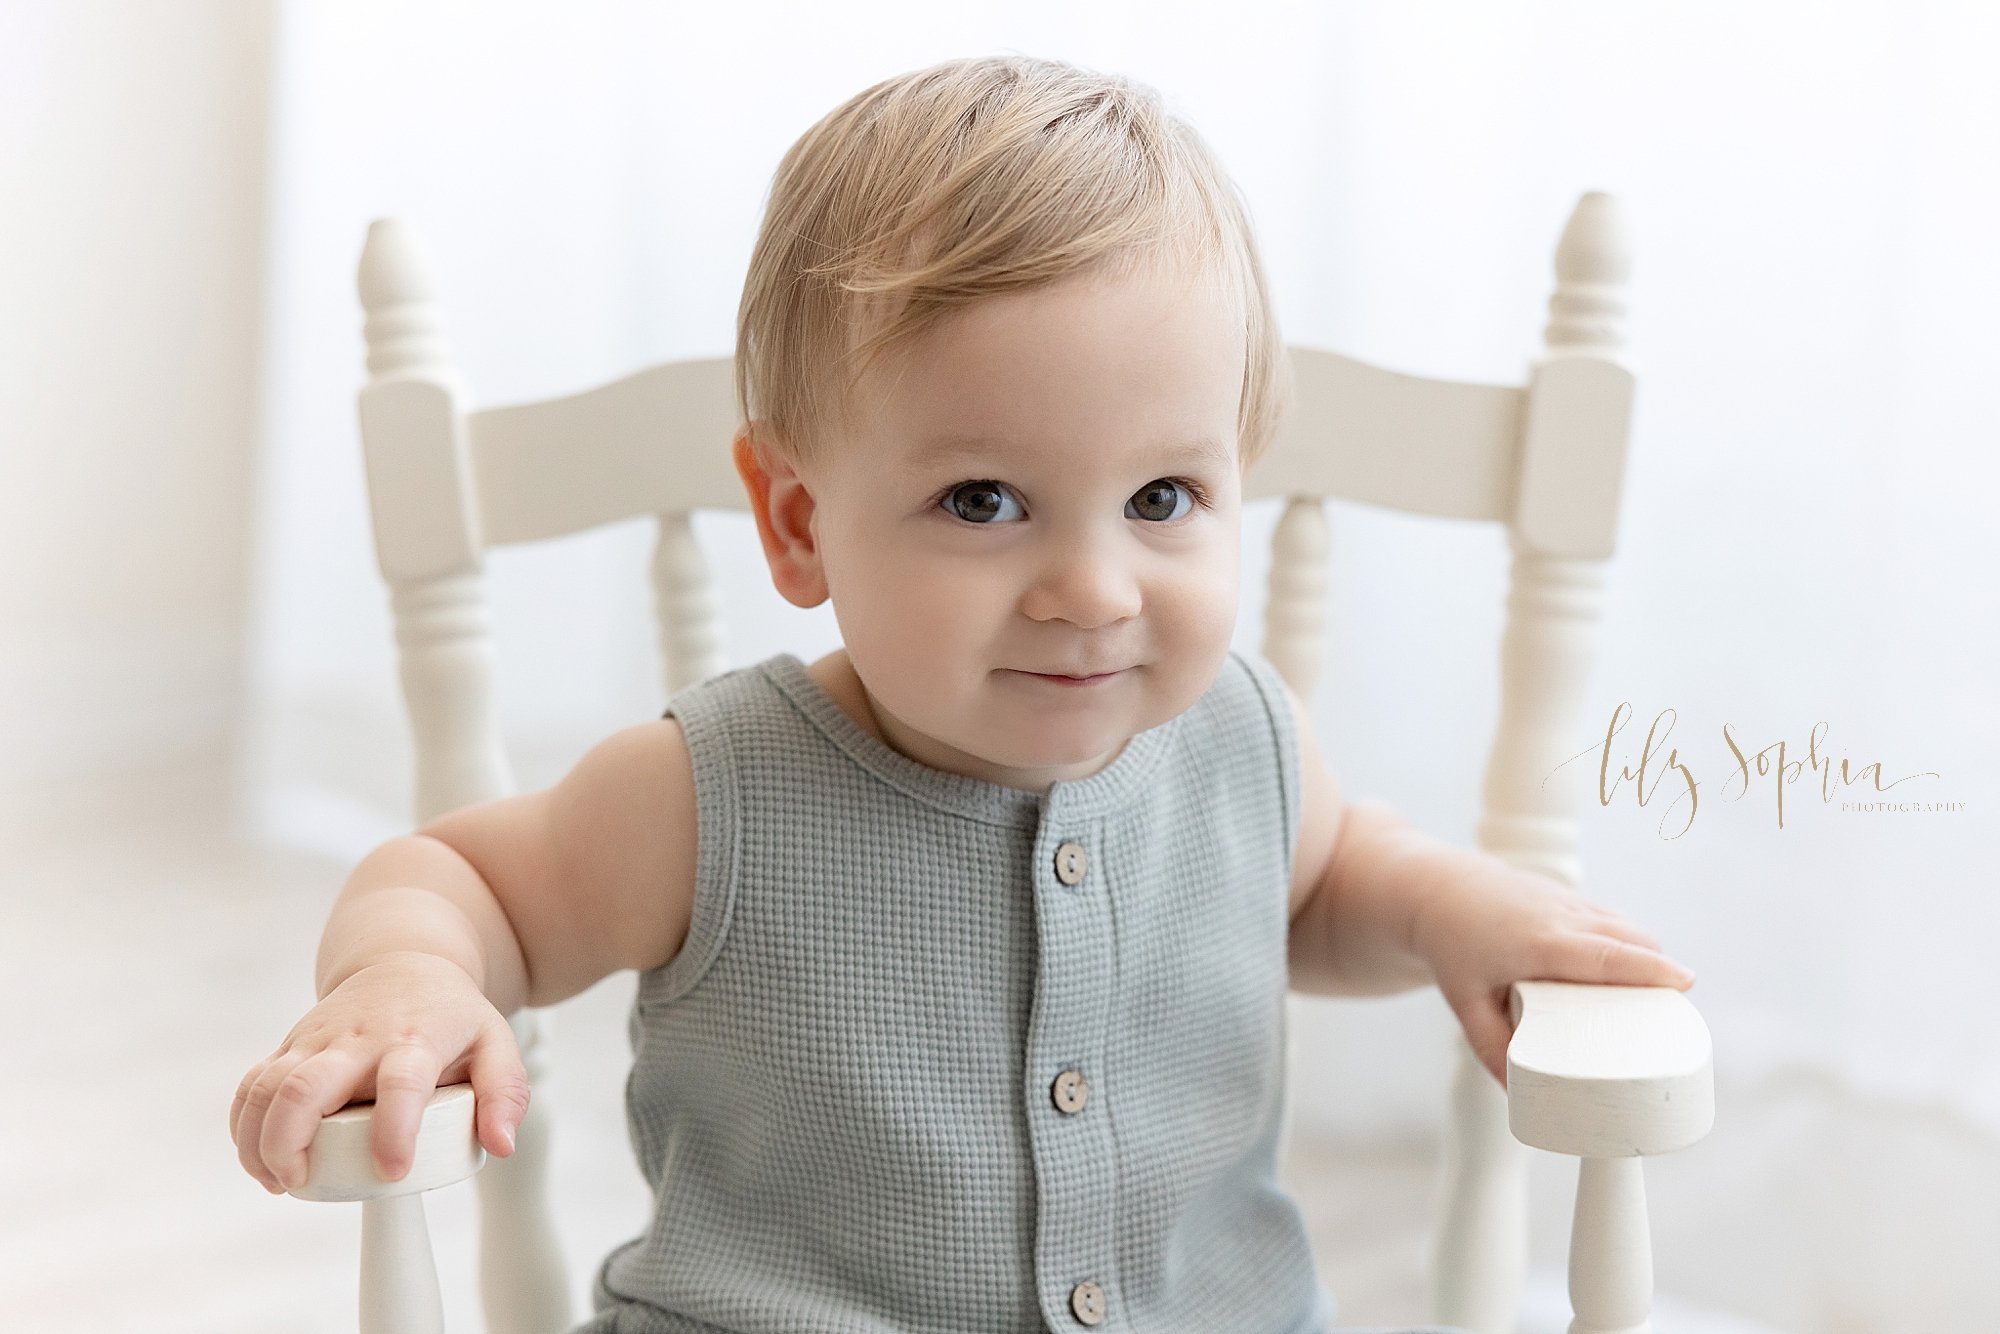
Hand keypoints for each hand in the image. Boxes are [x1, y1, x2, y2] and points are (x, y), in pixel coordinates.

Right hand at [230, 951, 529, 1193]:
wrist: (404, 963)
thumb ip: (505, 1093)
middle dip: (290, 1141)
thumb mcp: (495, 1043)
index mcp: (414, 1039)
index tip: (393, 1172)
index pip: (401, 1083)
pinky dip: (243, 1126)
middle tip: (302, 1181)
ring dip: (259, 1141)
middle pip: (305, 1086)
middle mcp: (358, 1038)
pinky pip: (251, 1085)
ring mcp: (316, 1040)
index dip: (394, 1130)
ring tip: (280, 1181)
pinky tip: (260, 1161)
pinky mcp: (290, 1046)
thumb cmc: (450, 1015)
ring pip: (266, 1087)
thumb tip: (501, 1145)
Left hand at [1413, 859, 1695, 1088]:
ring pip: (1623, 925)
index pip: (1606, 954)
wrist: (1437, 892)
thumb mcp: (1465, 1002)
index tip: (1685, 982)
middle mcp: (1560, 917)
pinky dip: (1628, 939)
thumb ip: (1489, 1048)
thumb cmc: (1453, 948)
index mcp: (1541, 943)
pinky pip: (1611, 917)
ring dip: (1646, 953)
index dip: (1649, 968)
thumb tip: (1518, 1097)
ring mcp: (1566, 902)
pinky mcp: (1567, 896)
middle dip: (1658, 969)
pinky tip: (1635, 965)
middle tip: (1673, 1011)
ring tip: (1656, 996)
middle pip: (1628, 939)